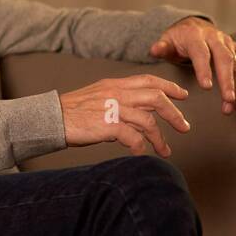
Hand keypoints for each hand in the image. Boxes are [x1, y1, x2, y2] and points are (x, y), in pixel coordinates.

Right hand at [60, 75, 190, 157]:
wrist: (51, 117)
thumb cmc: (73, 111)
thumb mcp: (99, 95)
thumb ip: (120, 98)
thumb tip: (141, 110)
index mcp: (116, 84)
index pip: (149, 80)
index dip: (169, 87)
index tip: (182, 95)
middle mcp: (117, 93)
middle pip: (156, 99)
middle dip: (174, 113)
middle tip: (184, 127)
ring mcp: (113, 109)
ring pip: (148, 121)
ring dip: (160, 138)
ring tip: (165, 150)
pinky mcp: (107, 126)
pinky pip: (132, 138)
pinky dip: (141, 147)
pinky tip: (142, 155)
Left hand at [149, 17, 235, 114]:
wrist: (194, 26)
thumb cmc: (179, 39)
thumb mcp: (167, 41)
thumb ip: (162, 47)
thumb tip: (155, 50)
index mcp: (195, 35)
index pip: (201, 52)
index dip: (204, 69)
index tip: (206, 87)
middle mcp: (215, 37)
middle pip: (225, 58)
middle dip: (227, 81)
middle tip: (227, 100)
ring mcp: (228, 43)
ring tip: (231, 107)